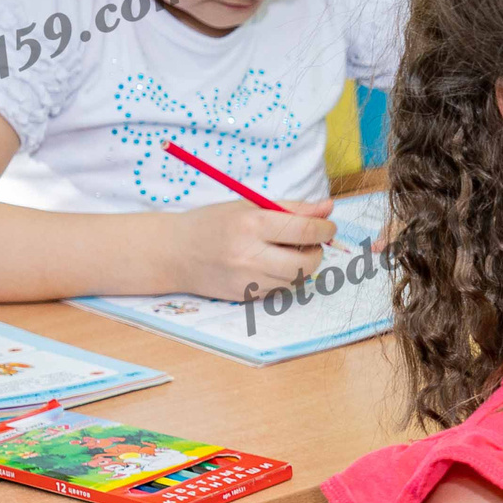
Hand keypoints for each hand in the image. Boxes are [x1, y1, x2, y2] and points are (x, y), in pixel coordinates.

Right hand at [170, 196, 335, 300]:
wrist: (174, 253)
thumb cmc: (214, 223)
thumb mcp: (249, 205)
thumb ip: (292, 208)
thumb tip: (328, 208)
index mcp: (251, 224)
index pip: (305, 230)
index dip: (325, 229)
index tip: (328, 227)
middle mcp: (249, 254)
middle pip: (306, 262)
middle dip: (317, 252)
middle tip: (310, 243)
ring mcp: (247, 279)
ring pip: (296, 280)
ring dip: (301, 267)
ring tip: (285, 252)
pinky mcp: (245, 296)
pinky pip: (279, 290)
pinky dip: (282, 278)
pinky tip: (267, 265)